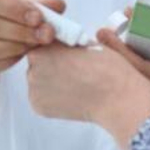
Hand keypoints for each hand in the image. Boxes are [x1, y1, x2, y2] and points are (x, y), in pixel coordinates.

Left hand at [26, 43, 149, 149]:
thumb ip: (67, 43)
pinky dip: (51, 97)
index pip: (41, 45)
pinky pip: (41, 97)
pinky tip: (69, 95)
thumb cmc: (106, 69)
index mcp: (44, 49)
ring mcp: (34, 91)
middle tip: (71, 70)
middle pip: (37, 63)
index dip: (55, 49)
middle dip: (50, 65)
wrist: (115, 97)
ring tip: (72, 84)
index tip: (66, 54)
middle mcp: (33, 70)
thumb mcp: (85, 43)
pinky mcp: (38, 107)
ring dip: (49, 80)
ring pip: (38, 80)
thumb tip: (62, 46)